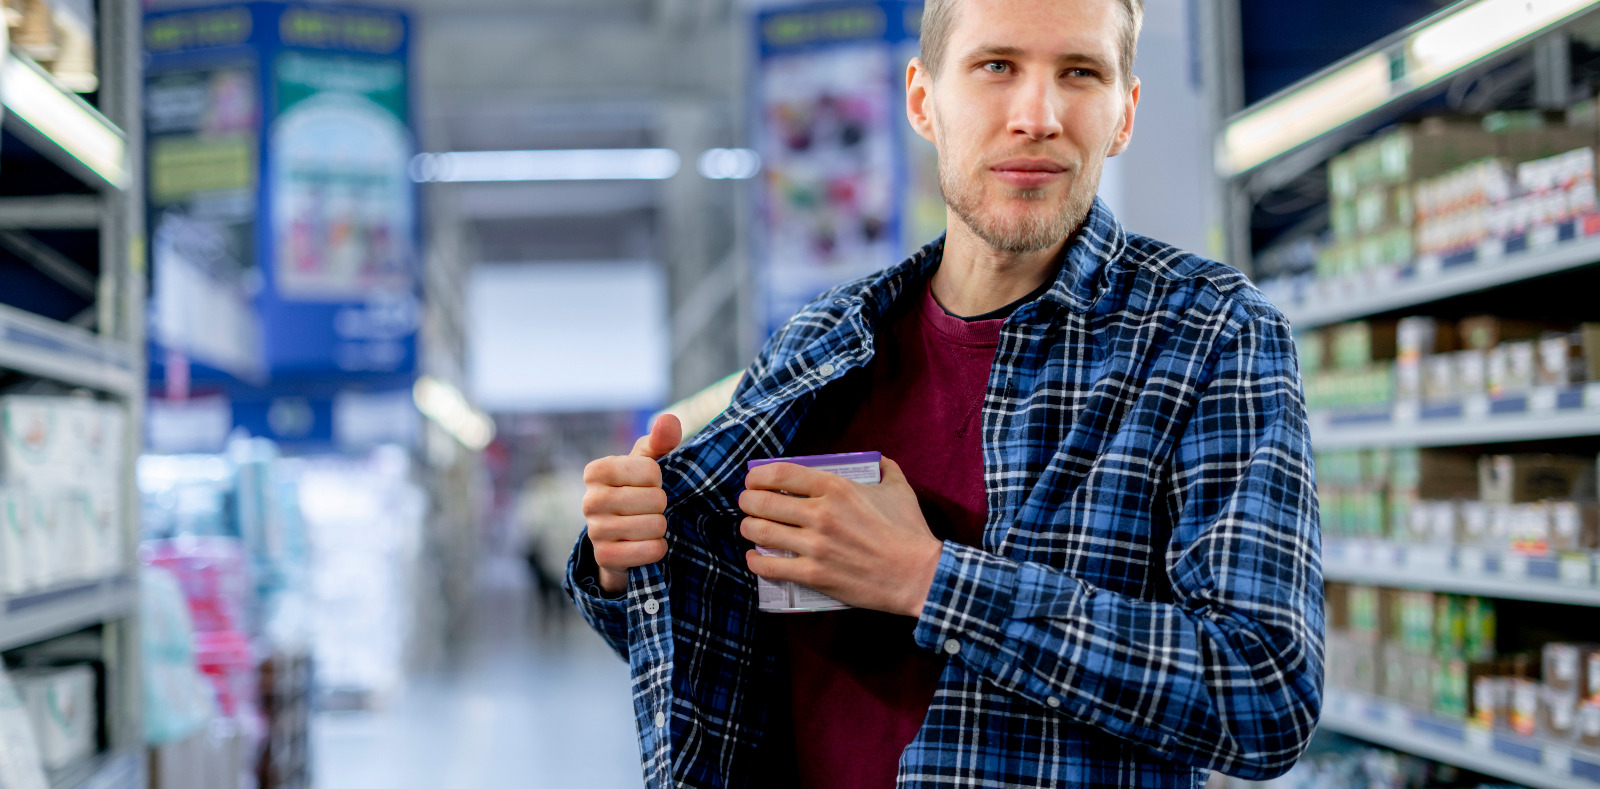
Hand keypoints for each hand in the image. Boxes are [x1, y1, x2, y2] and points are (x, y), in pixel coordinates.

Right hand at [581, 414, 681, 595]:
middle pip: (655, 499)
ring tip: (648, 524)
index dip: (658, 479)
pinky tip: (649, 544)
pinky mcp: (605, 558)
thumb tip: (668, 421)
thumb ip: (661, 439)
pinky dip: (658, 548)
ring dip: (660, 527)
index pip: (651, 470)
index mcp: (596, 471)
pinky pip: (649, 551)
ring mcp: (594, 531)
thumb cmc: (637, 489)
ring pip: (654, 526)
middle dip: (661, 505)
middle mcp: (589, 500)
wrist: (621, 535)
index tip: (647, 484)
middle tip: (649, 508)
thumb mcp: (648, 462)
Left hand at [739, 457, 943, 617]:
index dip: (758, 475)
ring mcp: (815, 546)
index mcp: (836, 487)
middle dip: (747, 501)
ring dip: (748, 528)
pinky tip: (756, 557)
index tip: (754, 480)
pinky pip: (770, 567)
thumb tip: (877, 460)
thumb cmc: (909, 531)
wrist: (919, 574)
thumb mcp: (898, 488)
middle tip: (748, 504)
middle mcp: (821, 513)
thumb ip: (884, 468)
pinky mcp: (815, 575)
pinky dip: (756, 561)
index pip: (780, 473)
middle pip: (762, 502)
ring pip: (760, 532)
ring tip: (751, 527)